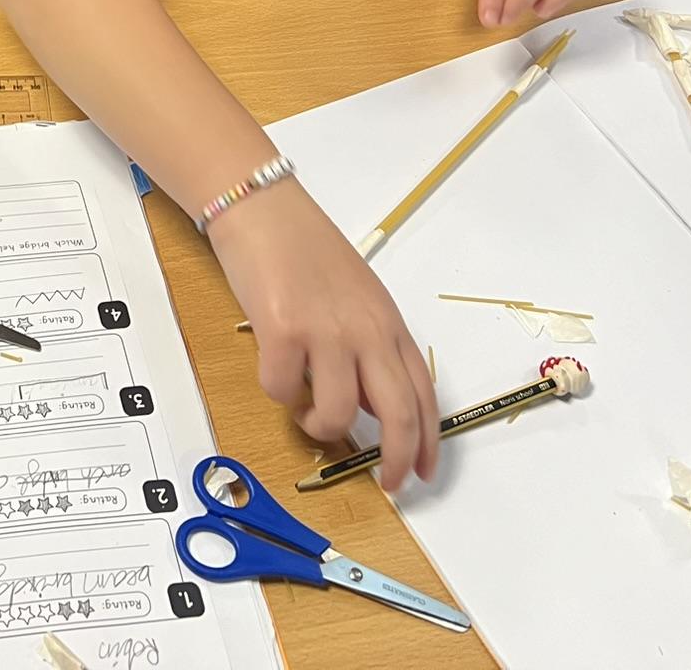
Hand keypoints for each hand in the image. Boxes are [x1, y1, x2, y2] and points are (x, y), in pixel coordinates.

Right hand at [210, 181, 438, 491]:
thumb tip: (364, 401)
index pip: (423, 394)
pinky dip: (278, 395)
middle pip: (397, 414)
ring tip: (306, 414)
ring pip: (335, 415)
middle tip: (385, 483)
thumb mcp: (357, 296)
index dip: (427, 442)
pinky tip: (276, 373)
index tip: (423, 471)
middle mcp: (365, 330)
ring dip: (319, 428)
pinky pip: (282, 391)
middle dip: (394, 460)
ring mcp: (325, 331)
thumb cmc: (304, 248)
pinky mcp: (282, 330)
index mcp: (387, 323)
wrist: (263, 208)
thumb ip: (368, 345)